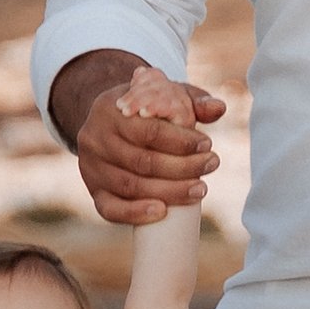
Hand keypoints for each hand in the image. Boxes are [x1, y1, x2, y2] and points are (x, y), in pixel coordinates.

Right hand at [76, 72, 220, 225]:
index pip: (149, 130)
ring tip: (199, 190)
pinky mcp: (94, 191)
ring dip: (169, 192)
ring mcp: (91, 168)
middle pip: (142, 161)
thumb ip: (191, 100)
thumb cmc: (143, 110)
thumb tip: (218, 108)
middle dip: (183, 167)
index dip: (181, 140)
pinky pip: (110, 209)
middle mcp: (95, 138)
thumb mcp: (163, 95)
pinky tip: (163, 212)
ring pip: (131, 186)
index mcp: (111, 109)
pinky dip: (135, 214)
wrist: (107, 124)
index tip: (207, 145)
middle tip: (211, 165)